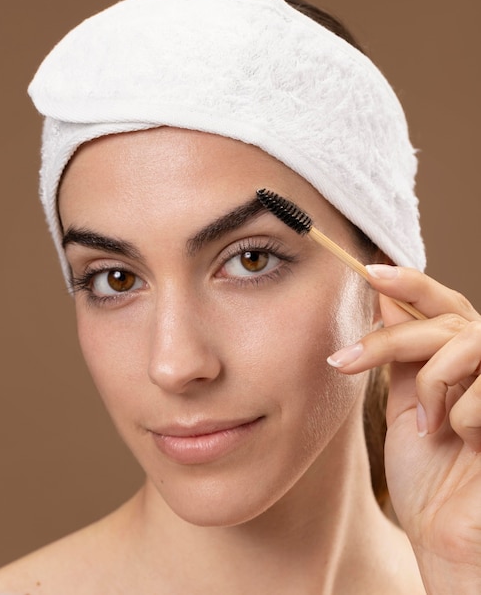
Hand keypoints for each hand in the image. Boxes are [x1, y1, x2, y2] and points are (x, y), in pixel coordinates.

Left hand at [327, 265, 480, 592]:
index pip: (443, 305)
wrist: (448, 540)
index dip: (411, 283)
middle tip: (344, 362)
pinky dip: (459, 416)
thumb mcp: (406, 405)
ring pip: (464, 341)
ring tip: (426, 426)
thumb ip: (404, 356)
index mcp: (461, 362)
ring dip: (432, 382)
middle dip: (391, 338)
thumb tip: (385, 300)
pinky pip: (480, 390)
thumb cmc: (428, 480)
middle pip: (446, 318)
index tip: (368, 271)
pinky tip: (465, 445)